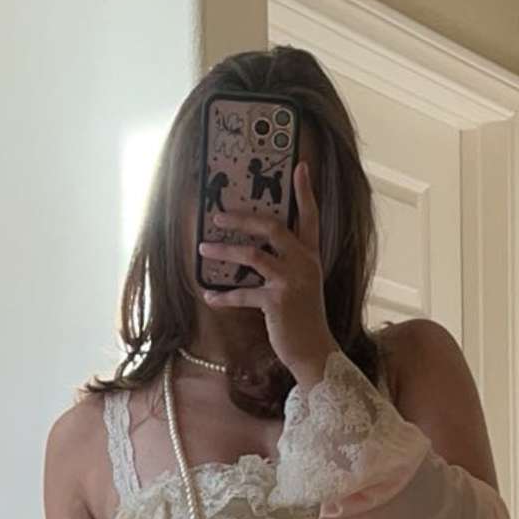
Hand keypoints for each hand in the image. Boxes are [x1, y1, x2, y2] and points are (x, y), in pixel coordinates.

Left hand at [198, 161, 336, 388]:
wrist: (315, 352)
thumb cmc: (304, 320)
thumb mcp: (303, 286)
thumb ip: (288, 264)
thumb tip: (257, 250)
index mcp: (311, 256)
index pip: (311, 217)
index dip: (305, 192)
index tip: (300, 167)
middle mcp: (304, 263)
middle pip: (272, 227)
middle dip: (242, 218)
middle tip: (219, 215)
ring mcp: (291, 281)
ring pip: (252, 255)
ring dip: (224, 251)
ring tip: (203, 248)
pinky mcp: (277, 301)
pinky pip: (243, 293)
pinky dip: (223, 296)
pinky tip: (208, 295)